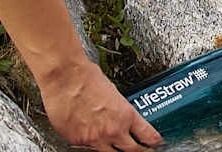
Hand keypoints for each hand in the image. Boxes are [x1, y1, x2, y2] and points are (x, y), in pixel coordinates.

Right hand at [37, 58, 161, 150]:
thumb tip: (118, 112)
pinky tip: (91, 137)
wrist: (64, 77)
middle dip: (139, 151)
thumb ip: (117, 107)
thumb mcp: (112, 90)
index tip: (156, 142)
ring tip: (116, 145)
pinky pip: (89, 147)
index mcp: (125, 115)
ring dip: (115, 150)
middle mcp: (112, 130)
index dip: (154, 141)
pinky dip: (91, 144)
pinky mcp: (78, 141)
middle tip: (142, 150)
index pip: (147, 135)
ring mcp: (95, 138)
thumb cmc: (85, 77)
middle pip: (132, 151)